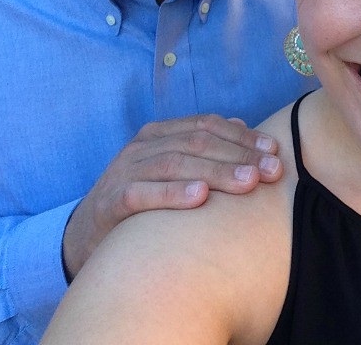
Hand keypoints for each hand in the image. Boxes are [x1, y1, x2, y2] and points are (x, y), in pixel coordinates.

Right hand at [62, 115, 281, 279]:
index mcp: (160, 133)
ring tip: (247, 182)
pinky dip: (173, 194)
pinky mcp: (111, 201)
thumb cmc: (142, 200)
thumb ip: (202, 148)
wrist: (87, 234)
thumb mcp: (171, 169)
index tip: (274, 151)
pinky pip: (144, 194)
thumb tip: (242, 125)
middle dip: (239, 155)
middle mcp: (143, 146)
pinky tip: (200, 198)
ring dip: (216, 171)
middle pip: (197, 143)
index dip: (242, 136)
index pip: (207, 125)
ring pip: (176, 164)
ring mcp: (125, 170)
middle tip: (271, 171)